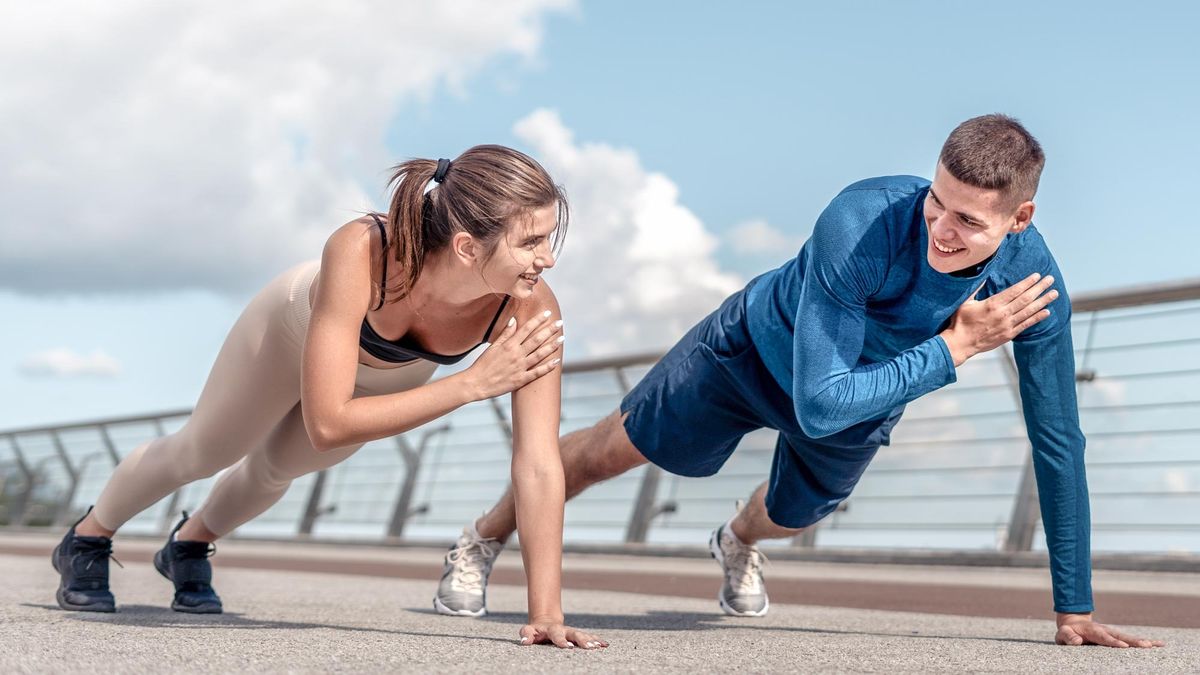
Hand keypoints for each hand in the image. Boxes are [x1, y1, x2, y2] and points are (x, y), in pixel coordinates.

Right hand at [462, 310, 562, 399]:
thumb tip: (514, 320)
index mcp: (509, 345)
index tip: (548, 313)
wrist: (476, 383)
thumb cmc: (483, 364)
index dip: (538, 320)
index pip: (526, 329)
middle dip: (549, 330)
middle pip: (536, 339)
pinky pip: (537, 372)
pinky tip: (556, 361)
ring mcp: (519, 367)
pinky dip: (547, 367)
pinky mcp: (520, 380)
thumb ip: (505, 333)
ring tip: (562, 339)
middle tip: (560, 322)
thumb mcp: (493, 346)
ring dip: (552, 346)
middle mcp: (516, 354)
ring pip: (539, 354)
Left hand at [519, 618, 607, 649]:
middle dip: (582, 640)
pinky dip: (597, 640)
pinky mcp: (578, 634)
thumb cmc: (536, 630)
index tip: (567, 646)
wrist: (546, 621)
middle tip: (589, 647)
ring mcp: (572, 632)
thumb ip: (526, 634)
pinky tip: (605, 645)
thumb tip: (525, 641)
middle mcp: (564, 630)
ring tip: (599, 646)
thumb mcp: (528, 630)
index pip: (556, 634)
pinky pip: (589, 637)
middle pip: (574, 634)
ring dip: (591, 640)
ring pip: (583, 635)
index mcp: (552, 629)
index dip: (561, 640)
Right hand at [940, 273, 1057, 365]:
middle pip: (1025, 298)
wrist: (960, 343)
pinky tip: (1047, 312)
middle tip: (1050, 279)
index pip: (1015, 290)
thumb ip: (975, 289)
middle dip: (1039, 288)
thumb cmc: (960, 322)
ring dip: (1043, 301)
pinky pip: (1026, 324)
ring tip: (1054, 293)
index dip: (1027, 282)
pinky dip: (1037, 318)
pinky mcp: (1008, 334)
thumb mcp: (964, 302)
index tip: (1037, 275)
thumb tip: (983, 277)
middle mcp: (1003, 313)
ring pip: (1029, 311)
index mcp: (992, 303)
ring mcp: (1007, 325)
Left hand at [1055, 613, 1164, 647]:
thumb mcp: (1063, 633)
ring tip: (1157, 645)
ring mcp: (1113, 633)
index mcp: (1093, 631)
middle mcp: (1106, 631)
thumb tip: (1076, 641)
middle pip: (1121, 636)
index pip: (1104, 637)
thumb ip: (1068, 636)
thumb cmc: (1068, 631)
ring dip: (1142, 641)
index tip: (1123, 646)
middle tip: (1146, 645)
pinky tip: (1159, 645)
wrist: (1074, 622)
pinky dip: (1145, 642)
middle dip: (1133, 641)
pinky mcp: (1118, 636)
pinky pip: (1132, 639)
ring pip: (1129, 637)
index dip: (1113, 641)